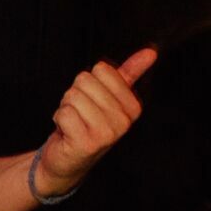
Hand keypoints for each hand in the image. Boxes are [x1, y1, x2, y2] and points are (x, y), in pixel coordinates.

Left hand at [33, 47, 155, 194]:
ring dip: (66, 108)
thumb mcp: (110, 97)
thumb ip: (129, 74)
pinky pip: (64, 112)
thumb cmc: (87, 122)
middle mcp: (124, 121)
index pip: (102, 69)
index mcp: (133, 107)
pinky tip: (67, 133)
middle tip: (81, 115)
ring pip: (73, 95)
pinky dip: (59, 120)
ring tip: (74, 124)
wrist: (68, 159)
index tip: (92, 102)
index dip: (89, 83)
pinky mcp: (87, 143)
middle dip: (75, 95)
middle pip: (85, 80)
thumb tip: (151, 52)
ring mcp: (107, 134)